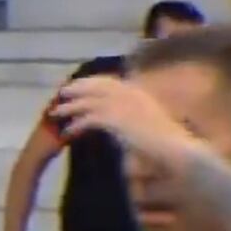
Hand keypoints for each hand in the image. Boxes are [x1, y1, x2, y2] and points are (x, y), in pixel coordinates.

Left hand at [46, 75, 195, 172]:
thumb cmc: (167, 140)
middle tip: (60, 94)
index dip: (90, 82)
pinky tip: (68, 132)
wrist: (175, 149)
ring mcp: (122, 106)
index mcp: (137, 91)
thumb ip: (134, 112)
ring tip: (55, 113)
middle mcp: (129, 94)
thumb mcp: (150, 119)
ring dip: (69, 107)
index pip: (108, 81)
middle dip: (75, 89)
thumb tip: (120, 116)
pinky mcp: (116, 121)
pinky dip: (76, 125)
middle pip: (94, 86)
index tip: (76, 85)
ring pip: (87, 102)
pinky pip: (89, 120)